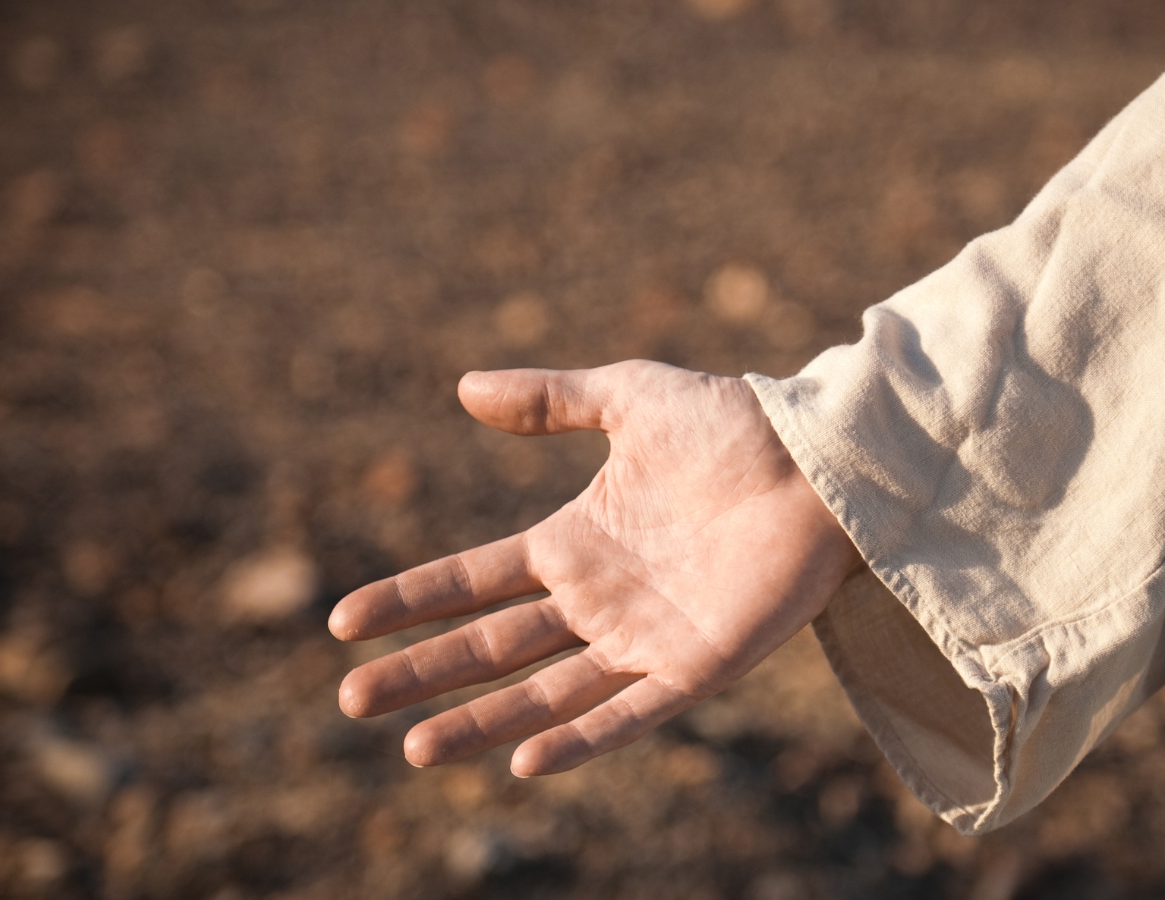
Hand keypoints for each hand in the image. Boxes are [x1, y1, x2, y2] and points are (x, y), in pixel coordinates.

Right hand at [329, 361, 860, 775]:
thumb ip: (550, 399)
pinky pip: (629, 714)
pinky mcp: (697, 667)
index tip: (343, 621)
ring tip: (413, 749)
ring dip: (480, 723)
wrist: (821, 460)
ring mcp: (644, 638)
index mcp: (576, 541)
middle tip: (351, 701)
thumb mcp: (629, 397)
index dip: (410, 600)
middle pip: (491, 648)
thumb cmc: (734, 425)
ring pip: (544, 693)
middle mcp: (599, 599)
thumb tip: (462, 389)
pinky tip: (521, 761)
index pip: (473, 582)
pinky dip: (578, 739)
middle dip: (421, 675)